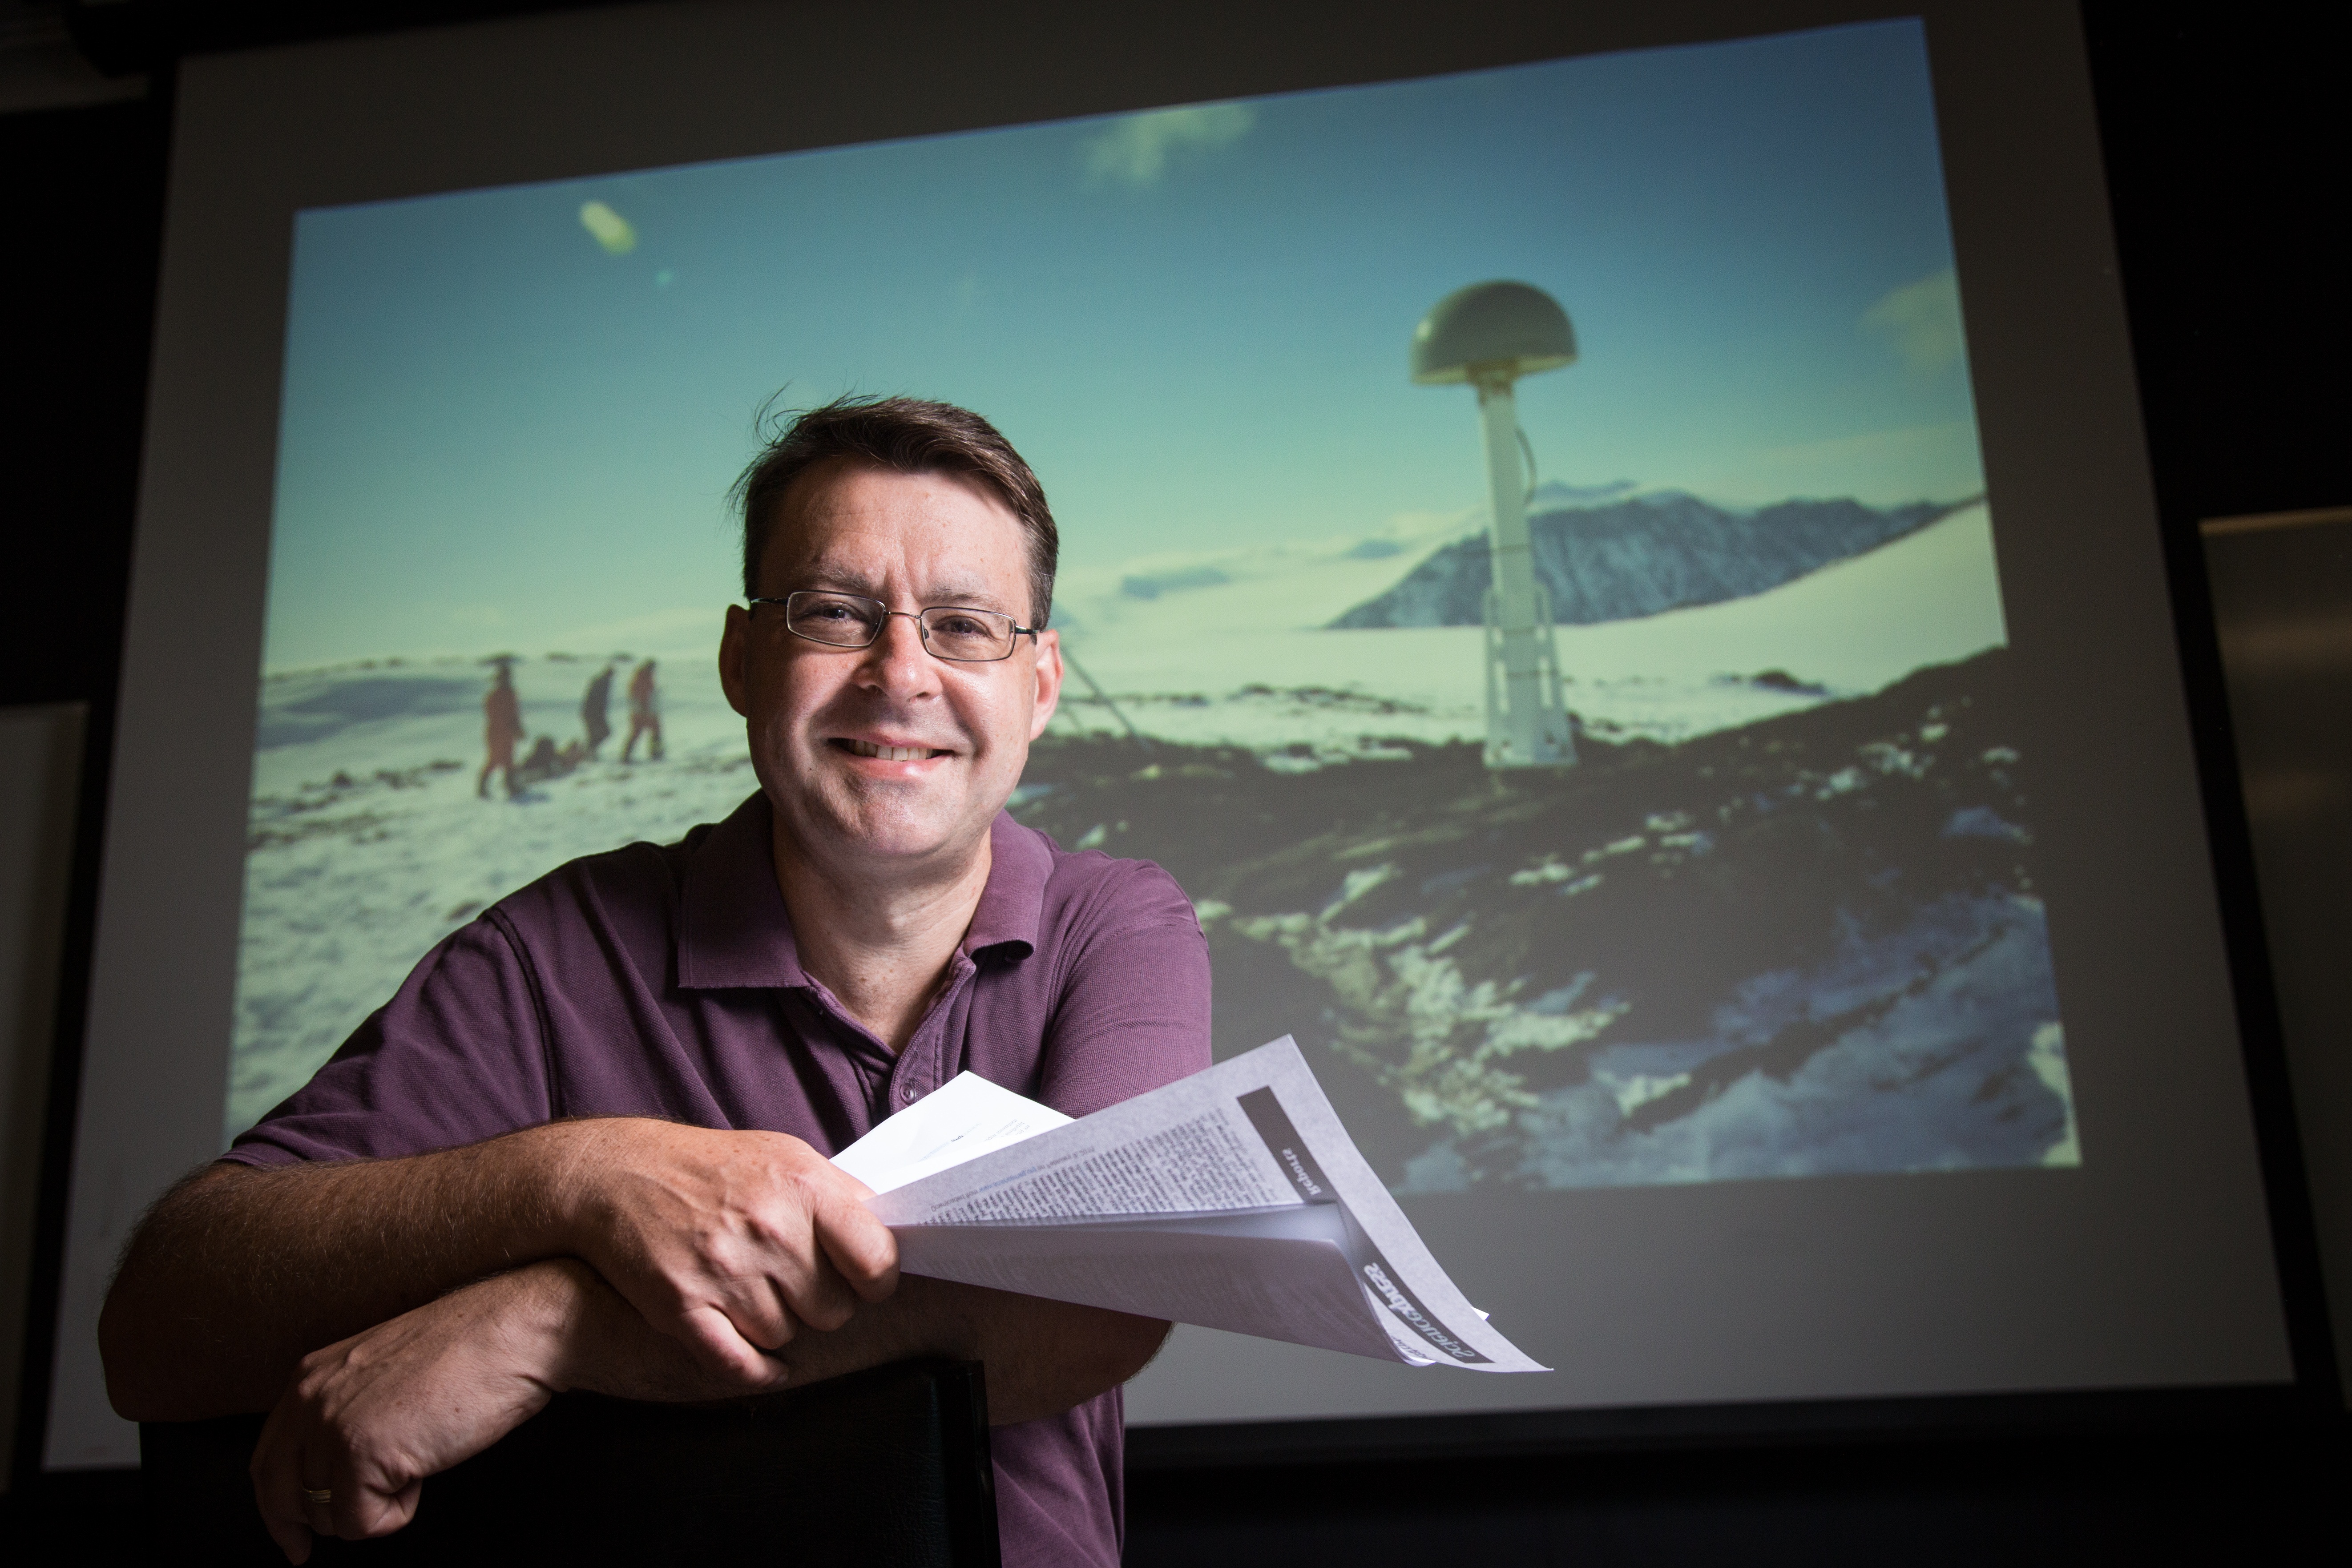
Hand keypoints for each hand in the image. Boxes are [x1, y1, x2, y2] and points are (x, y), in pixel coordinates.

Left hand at [246, 1262, 591, 1562]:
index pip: (268, 1459)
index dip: (278, 1507)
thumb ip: (346, 1410)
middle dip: (313, 1524)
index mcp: (312, 1375)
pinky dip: (398, 1512)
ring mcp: (331, 1426)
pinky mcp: (362, 1453)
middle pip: (281, 1495)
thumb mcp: (383, 1373)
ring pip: (329, 1514)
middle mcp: (310, 1399)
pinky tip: (425, 1468)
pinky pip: (363, 1523)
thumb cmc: (470, 1349)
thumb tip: (334, 1469)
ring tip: (417, 1460)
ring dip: (376, 1503)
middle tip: (353, 1526)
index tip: (294, 1535)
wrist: (513, 1331)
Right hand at [558, 1121, 899, 1381]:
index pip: (877, 1259)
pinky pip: (742, 1366)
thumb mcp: (783, 1156)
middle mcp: (767, 1230)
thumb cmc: (711, 1167)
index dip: (878, 1280)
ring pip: (787, 1337)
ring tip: (755, 1291)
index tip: (867, 1281)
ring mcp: (723, 1272)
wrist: (619, 1175)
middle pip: (833, 1310)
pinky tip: (758, 1356)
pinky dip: (756, 1369)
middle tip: (797, 1283)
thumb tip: (889, 1233)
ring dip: (777, 1323)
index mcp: (802, 1188)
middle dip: (821, 1303)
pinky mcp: (682, 1308)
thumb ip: (838, 1195)